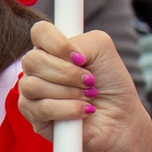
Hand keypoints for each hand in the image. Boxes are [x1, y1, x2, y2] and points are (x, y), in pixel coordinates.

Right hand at [16, 19, 147, 151]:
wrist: (120, 119)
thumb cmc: (111, 84)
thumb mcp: (103, 50)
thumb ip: (82, 41)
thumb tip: (64, 56)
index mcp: (51, 48)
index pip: (39, 32)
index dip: (57, 43)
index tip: (81, 58)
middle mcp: (37, 68)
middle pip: (32, 60)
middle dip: (67, 73)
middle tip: (90, 81)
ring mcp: (31, 92)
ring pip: (33, 86)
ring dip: (68, 92)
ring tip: (88, 97)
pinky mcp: (34, 117)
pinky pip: (41, 108)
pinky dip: (68, 109)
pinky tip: (84, 111)